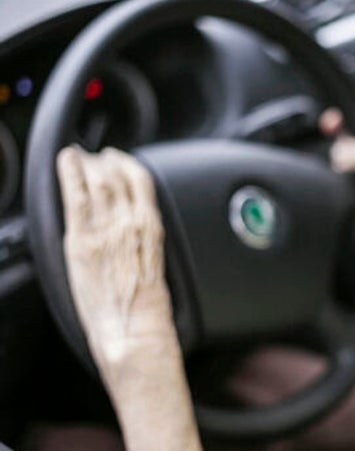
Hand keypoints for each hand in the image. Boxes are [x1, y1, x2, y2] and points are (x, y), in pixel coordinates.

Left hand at [56, 146, 174, 369]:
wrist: (135, 329)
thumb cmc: (148, 307)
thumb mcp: (157, 263)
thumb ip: (144, 239)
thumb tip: (133, 228)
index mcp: (151, 226)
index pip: (140, 181)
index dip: (127, 163)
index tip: (118, 158)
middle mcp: (130, 222)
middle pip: (117, 176)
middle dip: (105, 160)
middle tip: (95, 156)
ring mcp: (105, 229)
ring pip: (97, 180)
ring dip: (87, 163)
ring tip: (79, 156)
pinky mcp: (83, 240)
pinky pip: (76, 196)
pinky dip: (71, 174)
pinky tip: (67, 162)